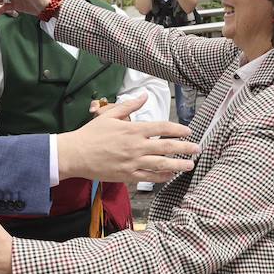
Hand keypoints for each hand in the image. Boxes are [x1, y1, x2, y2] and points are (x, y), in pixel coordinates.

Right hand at [58, 96, 198, 182]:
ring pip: (162, 164)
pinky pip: (149, 177)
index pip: (162, 128)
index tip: (188, 131)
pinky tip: (170, 175)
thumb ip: (129, 106)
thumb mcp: (109, 115)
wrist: (75, 154)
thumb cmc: (91, 134)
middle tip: (197, 149)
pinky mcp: (128, 175)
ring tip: (190, 165)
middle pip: (167, 147)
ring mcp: (133, 162)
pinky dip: (162, 176)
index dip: (178, 129)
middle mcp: (136, 146)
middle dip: (185, 148)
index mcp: (133, 130)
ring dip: (178, 164)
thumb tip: (144, 96)